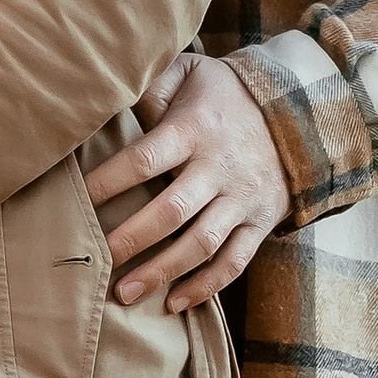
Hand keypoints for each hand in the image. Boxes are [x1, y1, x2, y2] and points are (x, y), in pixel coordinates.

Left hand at [89, 51, 292, 310]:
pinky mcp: (260, 223)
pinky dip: (205, 287)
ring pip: (201, 244)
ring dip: (162, 272)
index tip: (78, 200)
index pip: (145, 159)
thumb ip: (151, 86)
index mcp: (194, 130)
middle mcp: (219, 168)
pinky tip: (174, 304)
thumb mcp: (190, 73)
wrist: (299, 112)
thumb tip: (109, 102)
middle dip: (130, 240)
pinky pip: (234, 262)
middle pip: (171, 211)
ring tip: (124, 294)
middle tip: (96, 261)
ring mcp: (242, 199)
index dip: (109, 182)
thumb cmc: (223, 95)